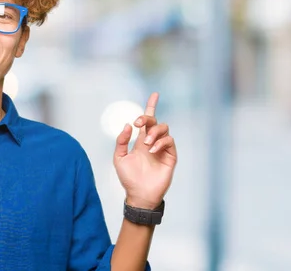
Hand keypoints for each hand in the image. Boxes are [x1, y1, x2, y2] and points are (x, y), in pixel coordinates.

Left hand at [113, 92, 177, 209]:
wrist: (139, 195)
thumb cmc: (128, 178)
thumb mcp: (119, 157)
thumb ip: (121, 141)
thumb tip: (128, 125)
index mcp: (141, 141)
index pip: (147, 121)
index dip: (151, 107)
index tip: (155, 94)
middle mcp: (153, 142)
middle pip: (155, 122)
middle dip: (148, 118)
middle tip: (139, 123)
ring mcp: (162, 149)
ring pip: (164, 129)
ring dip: (154, 132)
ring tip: (146, 143)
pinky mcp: (170, 156)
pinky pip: (169, 142)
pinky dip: (160, 142)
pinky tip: (152, 150)